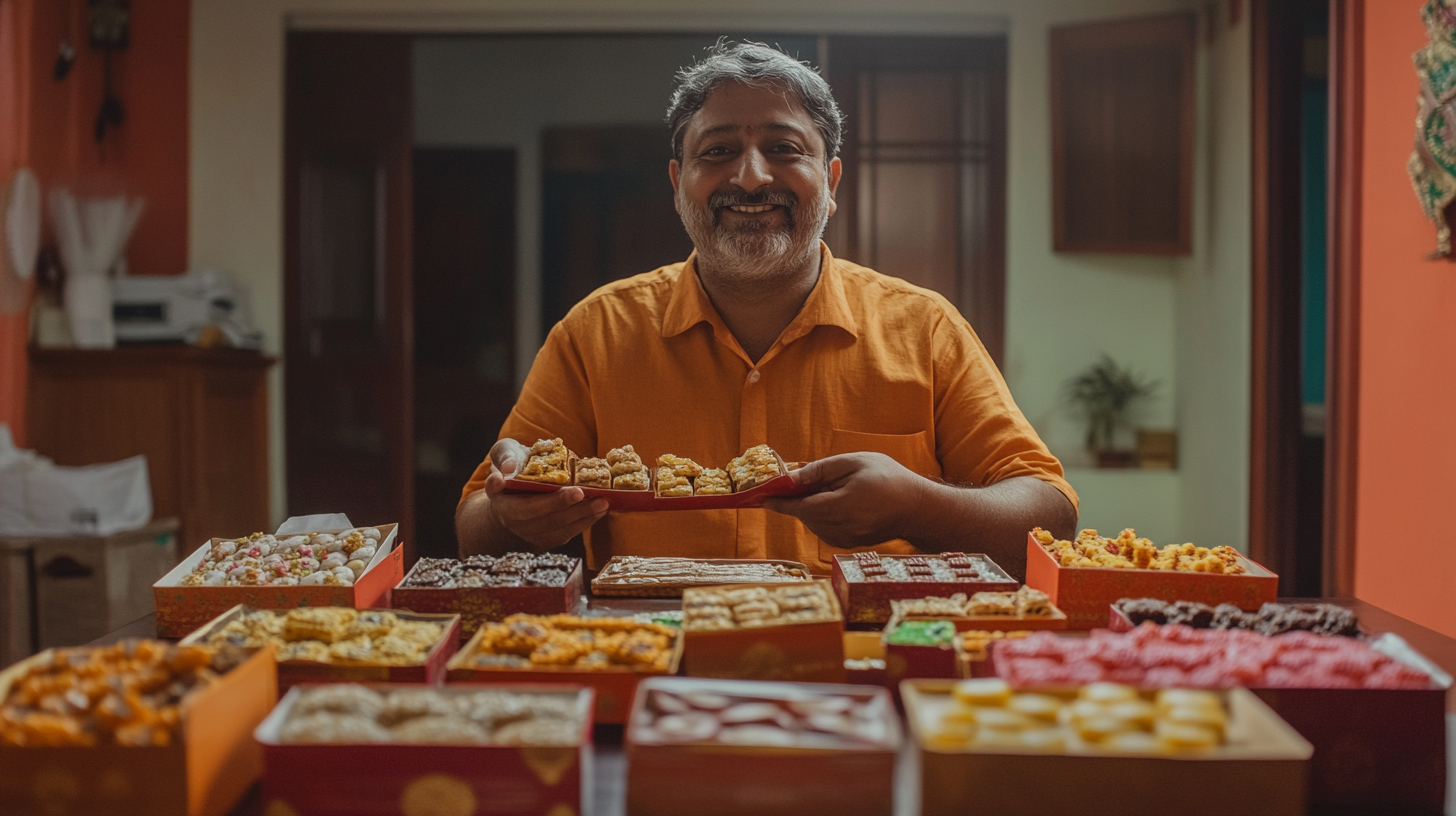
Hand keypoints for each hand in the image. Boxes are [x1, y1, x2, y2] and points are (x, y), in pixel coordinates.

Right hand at [482, 438, 607, 550]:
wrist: (514, 491)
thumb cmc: (513, 465)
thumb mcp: (504, 453)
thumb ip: (504, 456)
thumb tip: (509, 468)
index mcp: (501, 501)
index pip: (518, 504)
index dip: (540, 500)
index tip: (568, 491)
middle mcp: (513, 521)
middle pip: (540, 518)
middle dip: (562, 505)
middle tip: (582, 493)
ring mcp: (529, 533)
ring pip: (556, 529)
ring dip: (580, 516)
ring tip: (601, 502)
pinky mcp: (545, 539)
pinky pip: (566, 534)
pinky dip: (584, 522)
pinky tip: (599, 510)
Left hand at [763, 452, 928, 547]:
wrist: (919, 507)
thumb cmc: (890, 478)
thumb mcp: (854, 463)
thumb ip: (821, 470)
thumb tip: (792, 478)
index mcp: (843, 506)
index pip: (801, 507)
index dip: (779, 503)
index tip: (761, 498)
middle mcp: (843, 528)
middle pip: (805, 516)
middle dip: (797, 501)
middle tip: (796, 483)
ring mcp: (847, 539)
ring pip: (814, 524)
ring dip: (811, 508)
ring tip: (830, 489)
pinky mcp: (850, 543)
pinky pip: (825, 530)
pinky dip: (822, 517)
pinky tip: (836, 503)